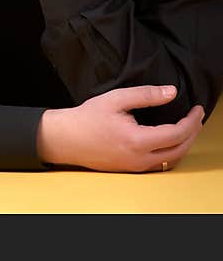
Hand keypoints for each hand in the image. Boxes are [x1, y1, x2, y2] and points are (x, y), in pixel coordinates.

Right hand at [37, 85, 204, 171]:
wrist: (65, 138)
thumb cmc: (86, 118)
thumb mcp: (115, 99)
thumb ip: (145, 94)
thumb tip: (171, 92)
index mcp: (137, 140)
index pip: (177, 133)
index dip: (191, 121)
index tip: (196, 108)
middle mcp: (139, 158)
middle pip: (180, 149)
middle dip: (193, 133)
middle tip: (196, 118)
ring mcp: (135, 166)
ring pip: (171, 159)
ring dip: (184, 144)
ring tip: (187, 128)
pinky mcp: (130, 168)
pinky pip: (159, 163)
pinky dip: (171, 151)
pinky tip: (169, 139)